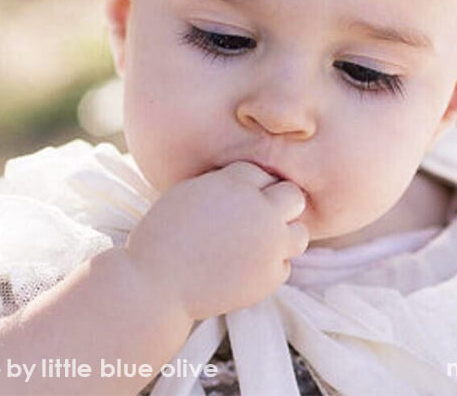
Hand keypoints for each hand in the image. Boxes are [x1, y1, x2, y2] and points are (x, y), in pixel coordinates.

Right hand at [125, 162, 308, 322]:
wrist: (156, 284)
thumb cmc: (164, 234)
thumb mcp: (191, 190)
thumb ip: (225, 183)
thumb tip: (250, 182)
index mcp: (237, 182)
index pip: (264, 173)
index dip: (253, 186)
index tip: (239, 200)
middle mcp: (260, 210)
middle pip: (293, 196)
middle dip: (279, 204)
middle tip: (257, 219)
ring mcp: (269, 245)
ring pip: (300, 233)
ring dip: (284, 236)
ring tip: (259, 244)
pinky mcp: (270, 277)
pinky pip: (284, 266)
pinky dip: (270, 267)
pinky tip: (245, 268)